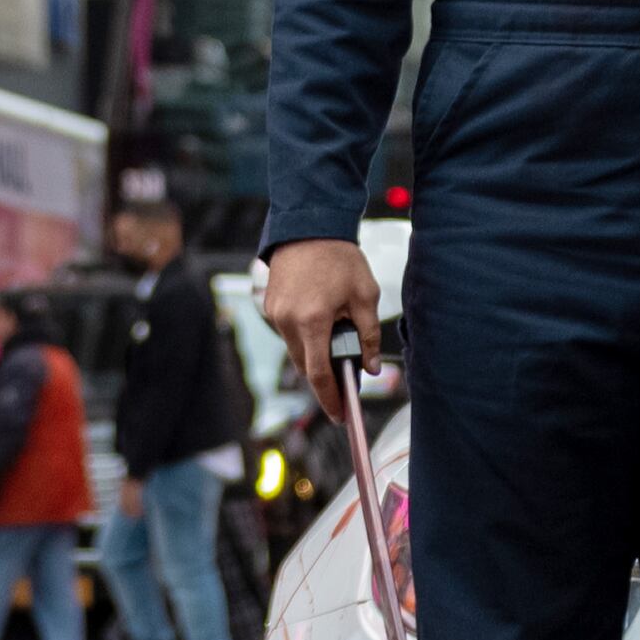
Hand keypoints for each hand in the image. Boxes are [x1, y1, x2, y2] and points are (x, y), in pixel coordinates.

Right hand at [260, 238, 378, 421]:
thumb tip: (370, 367)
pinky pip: (288, 331)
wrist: (309, 225)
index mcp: (312, 320)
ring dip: (314, 353)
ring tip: (336, 343)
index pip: (318, 374)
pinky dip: (304, 335)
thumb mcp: (365, 295)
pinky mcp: (269, 304)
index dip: (330, 399)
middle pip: (305, 366)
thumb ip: (368, 335)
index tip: (340, 415)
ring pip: (296, 349)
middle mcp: (287, 320)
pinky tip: (321, 323)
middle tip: (345, 383)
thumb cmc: (339, 257)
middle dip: (324, 378)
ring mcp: (274, 312)